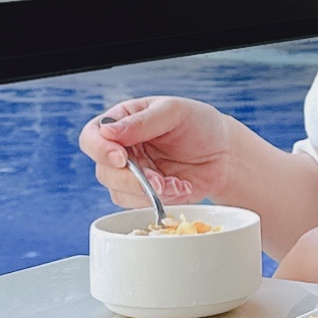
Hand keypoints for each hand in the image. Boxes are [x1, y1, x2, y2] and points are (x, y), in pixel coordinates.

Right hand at [79, 96, 236, 207]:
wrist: (225, 154)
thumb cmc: (200, 124)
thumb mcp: (174, 112)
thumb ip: (142, 122)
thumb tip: (108, 131)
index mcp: (122, 121)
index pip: (92, 136)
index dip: (100, 150)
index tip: (121, 158)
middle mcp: (121, 148)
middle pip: (103, 170)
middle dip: (130, 179)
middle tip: (156, 180)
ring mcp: (131, 173)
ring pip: (118, 192)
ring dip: (147, 192)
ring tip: (175, 183)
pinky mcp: (144, 194)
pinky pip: (138, 205)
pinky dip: (160, 201)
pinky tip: (181, 187)